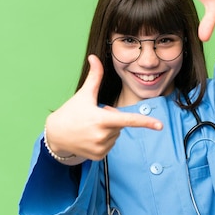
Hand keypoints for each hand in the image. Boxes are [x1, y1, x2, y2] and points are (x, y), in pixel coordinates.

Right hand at [45, 55, 162, 162]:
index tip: (160, 126)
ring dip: (108, 131)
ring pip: (116, 136)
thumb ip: (95, 76)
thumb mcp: (84, 94)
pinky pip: (110, 147)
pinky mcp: (98, 157)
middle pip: (120, 125)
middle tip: (94, 117)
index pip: (127, 120)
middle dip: (112, 119)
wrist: (55, 135)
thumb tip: (94, 57)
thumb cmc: (71, 112)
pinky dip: (103, 141)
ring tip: (90, 128)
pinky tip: (90, 138)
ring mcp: (100, 148)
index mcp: (102, 120)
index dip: (146, 122)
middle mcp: (102, 136)